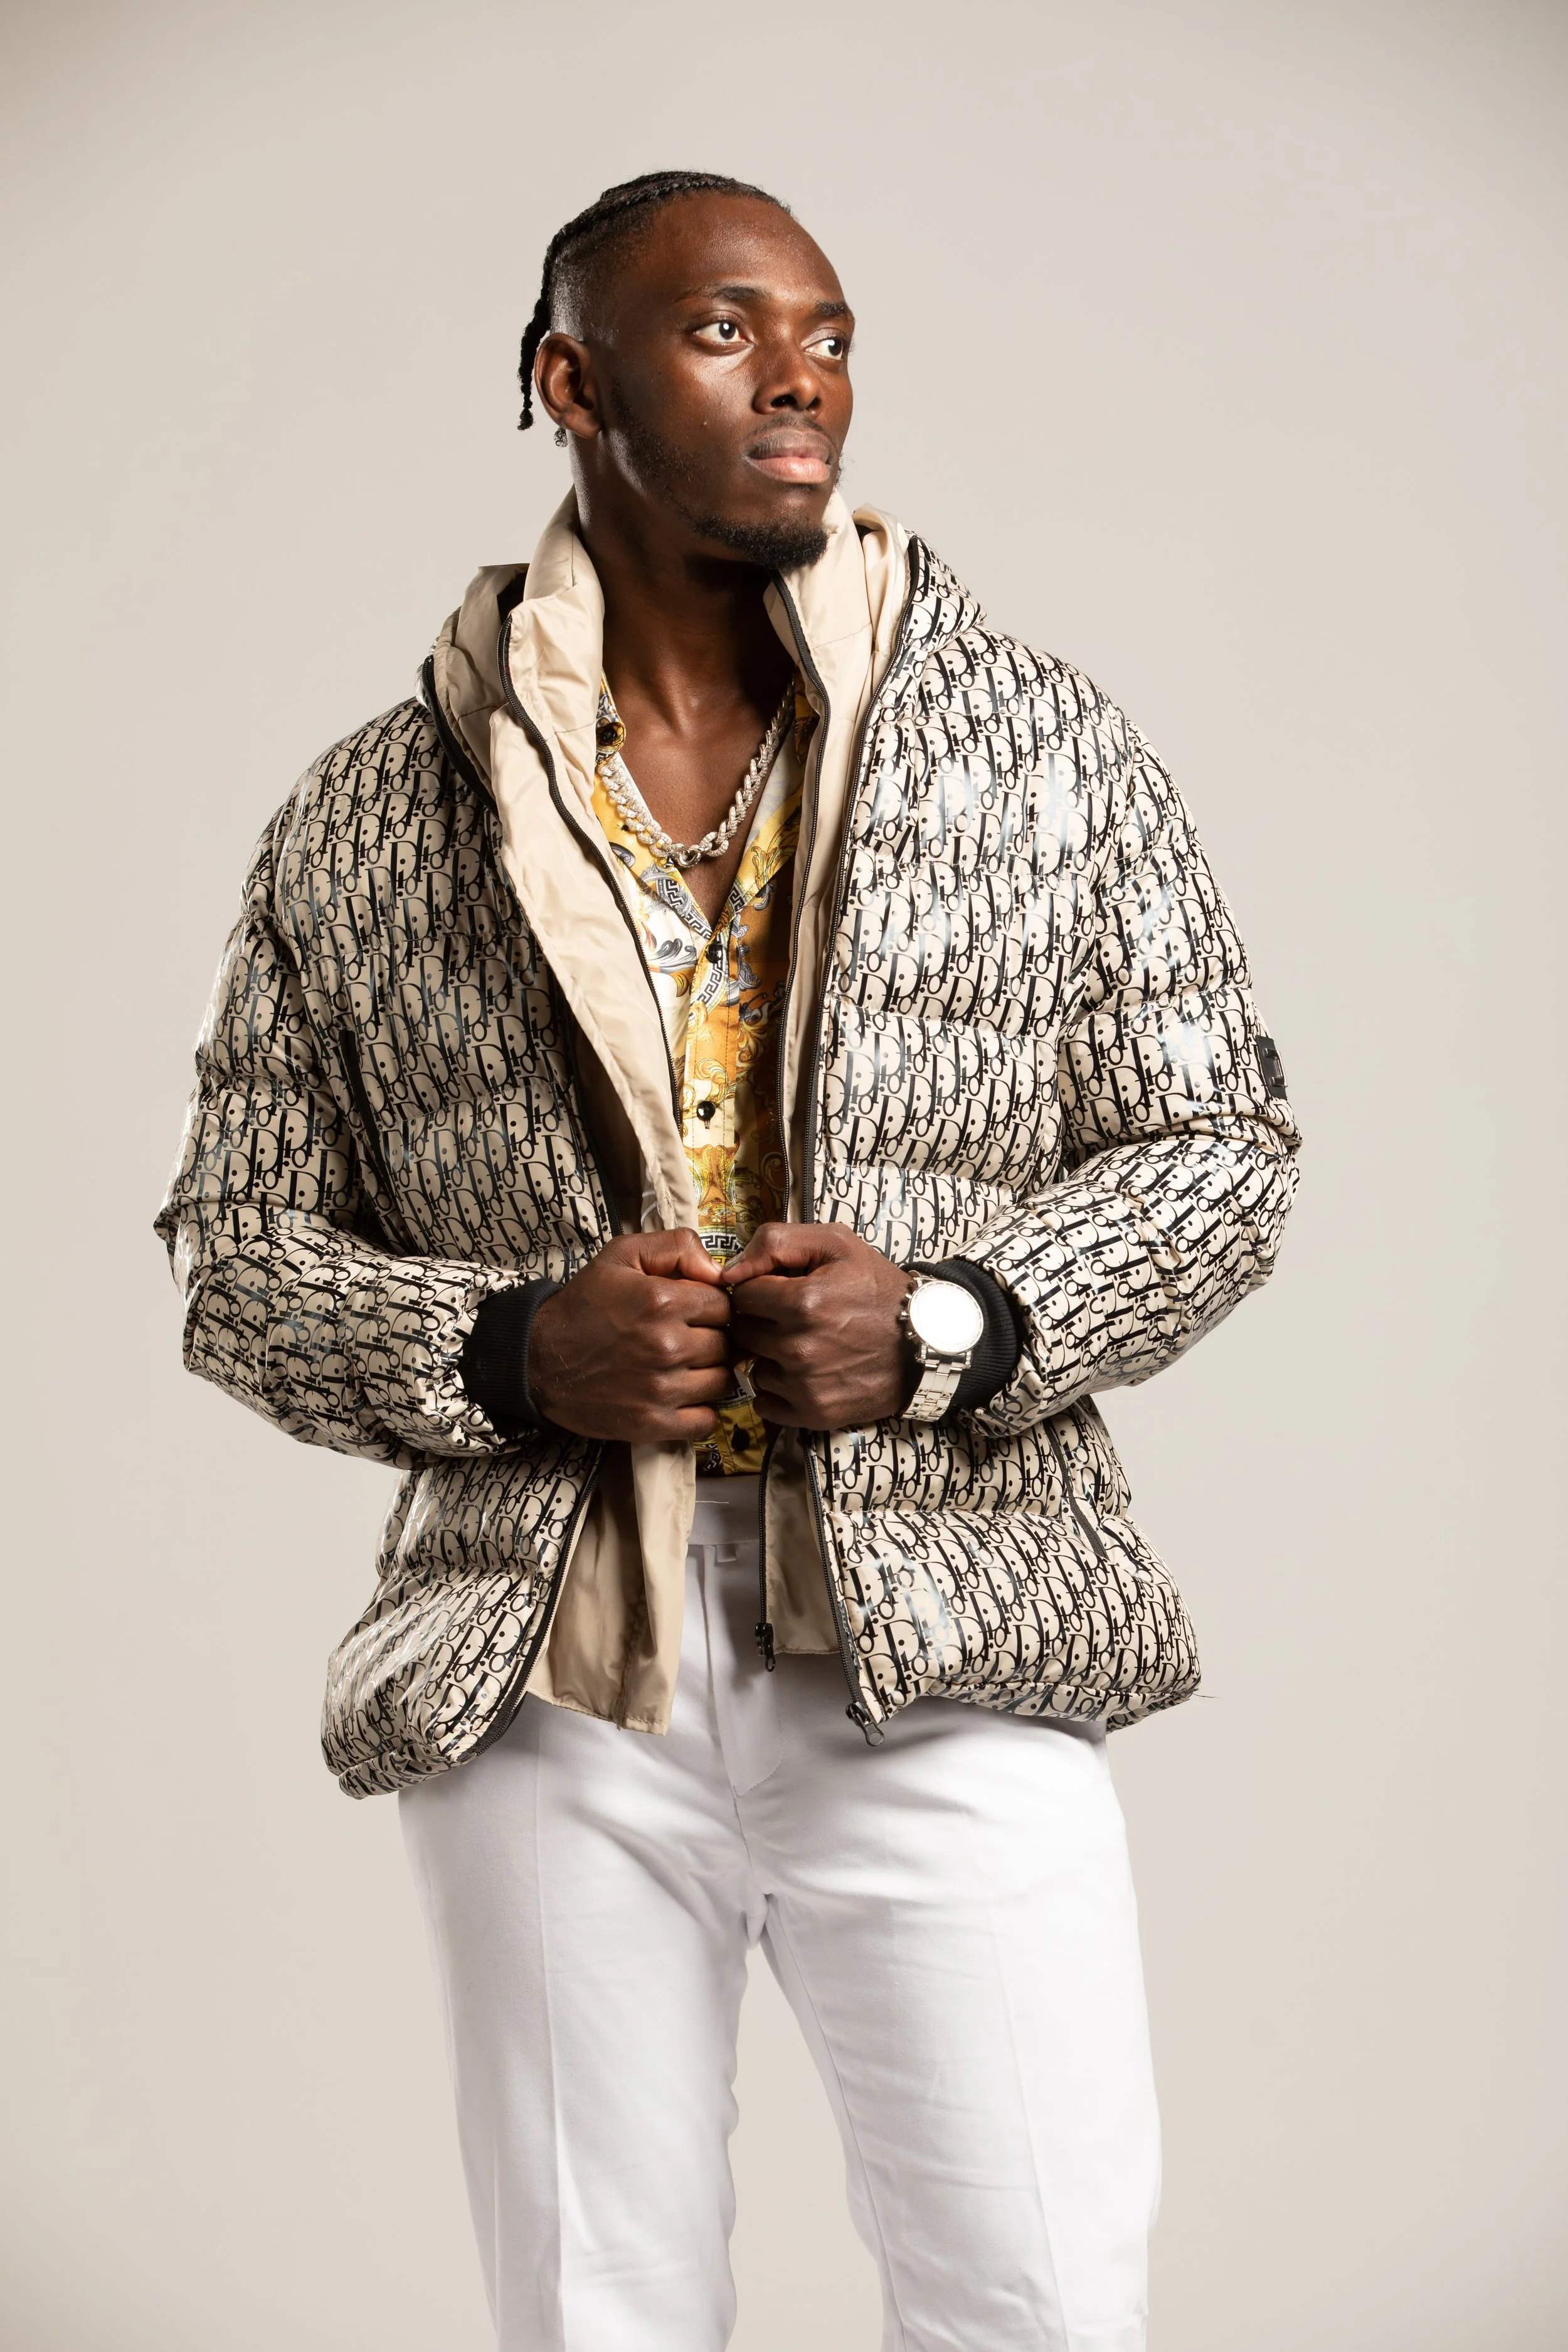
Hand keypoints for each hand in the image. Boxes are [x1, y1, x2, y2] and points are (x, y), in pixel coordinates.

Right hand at [528, 1230, 729, 1442]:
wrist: (538, 1359)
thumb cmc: (583, 1305)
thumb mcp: (621, 1255)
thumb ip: (676, 1247)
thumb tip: (720, 1272)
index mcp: (661, 1301)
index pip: (724, 1306)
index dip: (711, 1308)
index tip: (693, 1312)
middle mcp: (665, 1346)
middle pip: (725, 1345)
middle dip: (710, 1339)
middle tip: (684, 1339)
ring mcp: (660, 1389)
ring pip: (720, 1382)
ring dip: (707, 1374)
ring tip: (681, 1366)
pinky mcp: (651, 1423)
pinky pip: (705, 1421)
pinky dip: (699, 1411)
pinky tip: (680, 1396)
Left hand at [723, 1223, 911, 1430]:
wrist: (925, 1342)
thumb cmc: (878, 1289)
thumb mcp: (836, 1243)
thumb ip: (775, 1242)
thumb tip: (728, 1273)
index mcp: (802, 1302)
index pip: (742, 1295)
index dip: (761, 1289)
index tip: (783, 1291)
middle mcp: (800, 1348)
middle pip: (744, 1333)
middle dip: (763, 1322)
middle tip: (795, 1318)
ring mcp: (806, 1385)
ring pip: (754, 1367)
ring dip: (770, 1357)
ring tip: (806, 1346)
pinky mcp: (813, 1413)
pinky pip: (765, 1403)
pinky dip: (778, 1390)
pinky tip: (804, 1373)